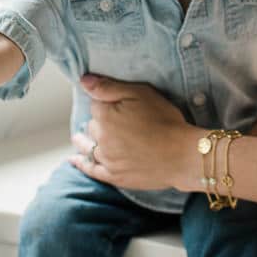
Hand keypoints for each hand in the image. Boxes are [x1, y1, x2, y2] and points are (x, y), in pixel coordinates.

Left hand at [70, 75, 194, 189]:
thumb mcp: (141, 93)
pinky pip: (91, 169)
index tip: (118, 104)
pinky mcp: (114, 175)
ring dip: (84, 140)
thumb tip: (83, 81)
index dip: (107, 103)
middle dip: (99, 121)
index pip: (95, 104)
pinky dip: (81, 164)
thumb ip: (109, 87)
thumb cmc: (165, 120)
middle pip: (92, 125)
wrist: (182, 155)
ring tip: (78, 138)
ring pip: (89, 146)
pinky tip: (74, 160)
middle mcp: (101, 138)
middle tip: (114, 120)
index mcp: (105, 116)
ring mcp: (106, 159)